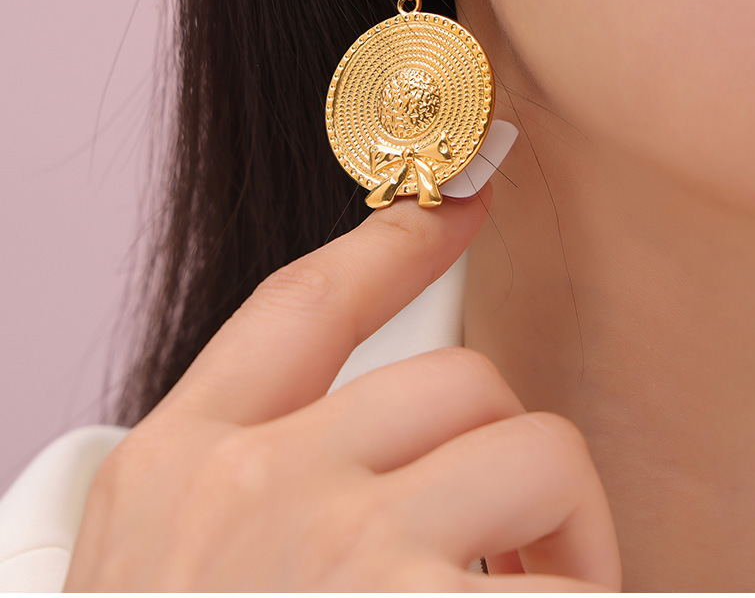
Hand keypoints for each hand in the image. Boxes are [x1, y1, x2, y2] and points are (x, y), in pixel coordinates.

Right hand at [63, 187, 621, 590]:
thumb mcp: (170, 570)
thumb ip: (262, 482)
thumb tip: (405, 432)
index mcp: (181, 465)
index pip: (304, 304)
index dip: (391, 243)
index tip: (461, 201)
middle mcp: (257, 488)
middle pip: (454, 377)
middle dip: (502, 446)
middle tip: (510, 542)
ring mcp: (344, 556)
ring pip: (528, 446)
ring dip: (559, 526)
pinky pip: (571, 574)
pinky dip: (579, 597)